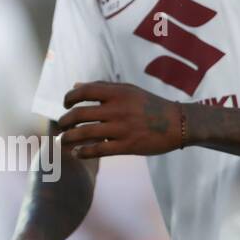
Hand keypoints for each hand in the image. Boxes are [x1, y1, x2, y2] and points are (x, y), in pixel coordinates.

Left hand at [57, 81, 183, 157]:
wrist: (178, 123)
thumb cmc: (150, 104)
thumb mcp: (128, 90)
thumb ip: (102, 87)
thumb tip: (75, 85)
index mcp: (117, 93)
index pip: (83, 91)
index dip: (69, 97)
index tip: (65, 104)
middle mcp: (117, 109)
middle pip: (79, 114)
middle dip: (64, 122)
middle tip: (61, 126)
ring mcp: (122, 128)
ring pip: (85, 133)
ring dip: (68, 138)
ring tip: (63, 141)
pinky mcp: (127, 146)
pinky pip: (99, 150)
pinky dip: (83, 152)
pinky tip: (77, 153)